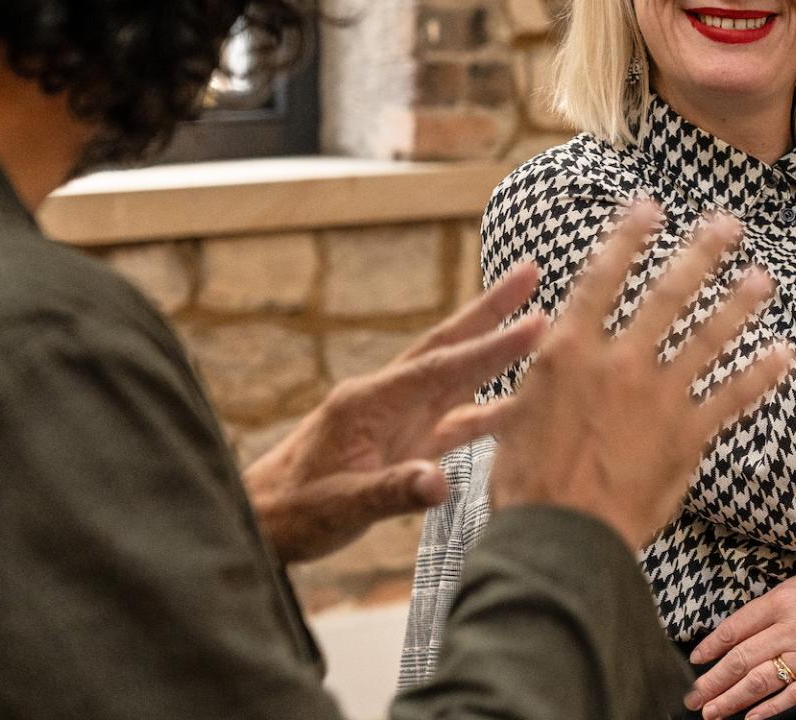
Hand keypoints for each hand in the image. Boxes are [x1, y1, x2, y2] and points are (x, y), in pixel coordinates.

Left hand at [243, 263, 549, 563]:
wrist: (260, 522)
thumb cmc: (292, 513)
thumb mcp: (338, 506)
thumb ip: (391, 492)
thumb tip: (438, 483)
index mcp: (369, 403)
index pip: (440, 368)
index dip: (489, 347)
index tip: (535, 321)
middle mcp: (386, 400)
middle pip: (447, 347)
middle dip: (490, 311)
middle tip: (529, 272)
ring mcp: (396, 419)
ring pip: (454, 376)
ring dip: (491, 349)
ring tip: (535, 322)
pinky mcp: (402, 442)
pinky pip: (453, 418)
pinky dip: (488, 408)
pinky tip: (518, 406)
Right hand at [487, 201, 795, 551]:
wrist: (560, 538)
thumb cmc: (527, 485)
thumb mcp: (518, 413)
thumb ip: (548, 373)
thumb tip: (557, 342)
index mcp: (568, 350)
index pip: (602, 277)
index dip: (628, 237)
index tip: (649, 208)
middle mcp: (618, 361)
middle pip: (668, 293)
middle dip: (702, 253)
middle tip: (728, 226)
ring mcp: (658, 396)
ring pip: (709, 335)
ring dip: (740, 303)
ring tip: (762, 279)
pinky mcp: (688, 435)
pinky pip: (733, 396)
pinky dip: (762, 374)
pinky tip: (784, 354)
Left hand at [683, 544, 795, 719]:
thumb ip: (783, 596)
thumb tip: (756, 617)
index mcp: (784, 597)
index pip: (735, 627)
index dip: (711, 647)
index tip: (695, 660)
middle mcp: (793, 626)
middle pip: (741, 659)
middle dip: (712, 682)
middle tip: (693, 699)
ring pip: (762, 682)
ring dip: (732, 700)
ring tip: (712, 714)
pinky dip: (772, 710)